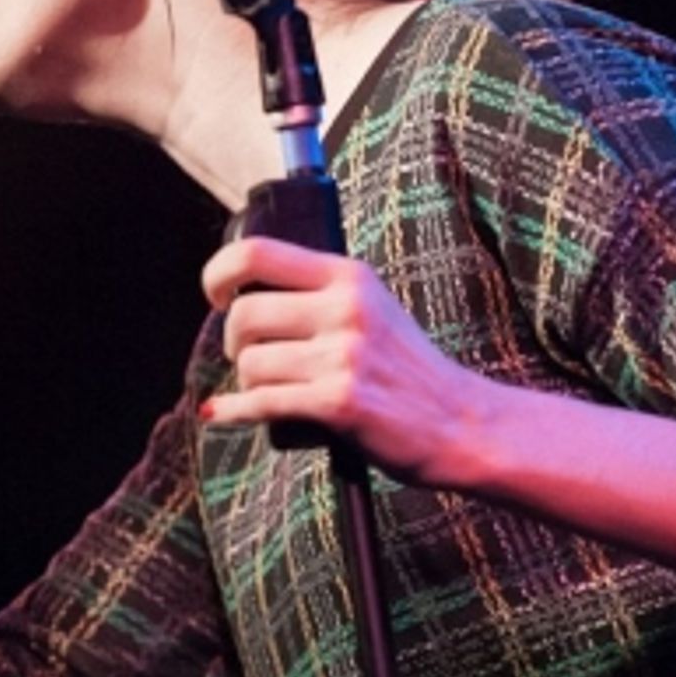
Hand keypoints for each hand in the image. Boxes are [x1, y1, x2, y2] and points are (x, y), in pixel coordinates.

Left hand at [200, 235, 491, 485]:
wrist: (460, 423)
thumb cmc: (408, 370)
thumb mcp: (373, 309)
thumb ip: (320, 295)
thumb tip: (241, 296)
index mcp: (349, 276)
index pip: (257, 253)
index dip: (218, 273)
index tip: (215, 296)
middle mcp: (346, 309)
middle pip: (244, 314)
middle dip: (233, 343)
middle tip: (247, 357)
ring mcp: (343, 356)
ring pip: (251, 363)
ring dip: (246, 383)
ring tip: (269, 390)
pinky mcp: (339, 402)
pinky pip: (262, 402)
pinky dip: (234, 411)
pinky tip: (222, 413)